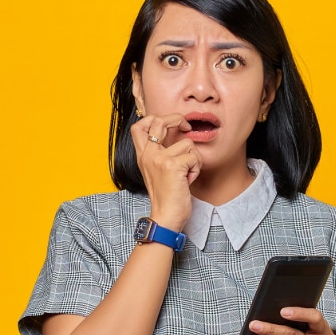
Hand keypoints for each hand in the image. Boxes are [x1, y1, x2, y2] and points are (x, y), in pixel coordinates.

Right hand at [130, 112, 200, 229]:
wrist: (165, 217)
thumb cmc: (166, 197)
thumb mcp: (157, 172)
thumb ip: (160, 154)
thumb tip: (177, 135)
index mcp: (143, 156)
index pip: (139, 126)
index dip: (154, 117)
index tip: (169, 123)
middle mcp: (148, 154)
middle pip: (159, 121)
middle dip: (177, 119)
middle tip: (187, 127)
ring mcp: (159, 159)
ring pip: (187, 143)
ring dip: (193, 159)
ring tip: (187, 174)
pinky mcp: (172, 165)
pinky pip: (194, 157)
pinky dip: (196, 169)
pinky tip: (188, 181)